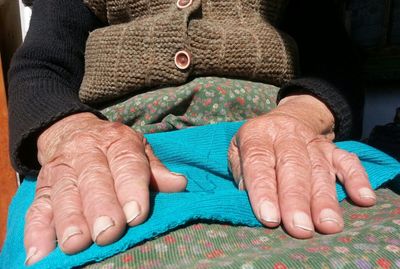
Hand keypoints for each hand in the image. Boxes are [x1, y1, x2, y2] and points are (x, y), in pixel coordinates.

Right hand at [24, 113, 186, 264]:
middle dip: (101, 207)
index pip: (126, 164)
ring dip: (69, 220)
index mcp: (118, 142)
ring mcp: (62, 170)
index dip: (131, 188)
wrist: (74, 131)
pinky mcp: (43, 187)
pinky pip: (38, 207)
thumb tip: (180, 185)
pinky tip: (40, 252)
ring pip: (64, 194)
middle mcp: (87, 153)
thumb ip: (156, 170)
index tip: (136, 215)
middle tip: (108, 233)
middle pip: (93, 180)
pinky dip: (36, 230)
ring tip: (76, 244)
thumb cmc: (115, 149)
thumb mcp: (139, 150)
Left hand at [228, 95, 375, 237]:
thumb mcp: (237, 152)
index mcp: (257, 134)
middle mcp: (286, 134)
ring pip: (319, 168)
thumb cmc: (256, 146)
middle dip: (296, 199)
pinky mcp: (332, 148)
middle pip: (292, 166)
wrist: (283, 120)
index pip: (258, 161)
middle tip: (300, 228)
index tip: (269, 218)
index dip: (263, 190)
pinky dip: (357, 179)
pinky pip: (347, 161)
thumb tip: (250, 203)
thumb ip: (242, 175)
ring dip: (324, 198)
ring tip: (327, 225)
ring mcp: (311, 140)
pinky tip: (363, 199)